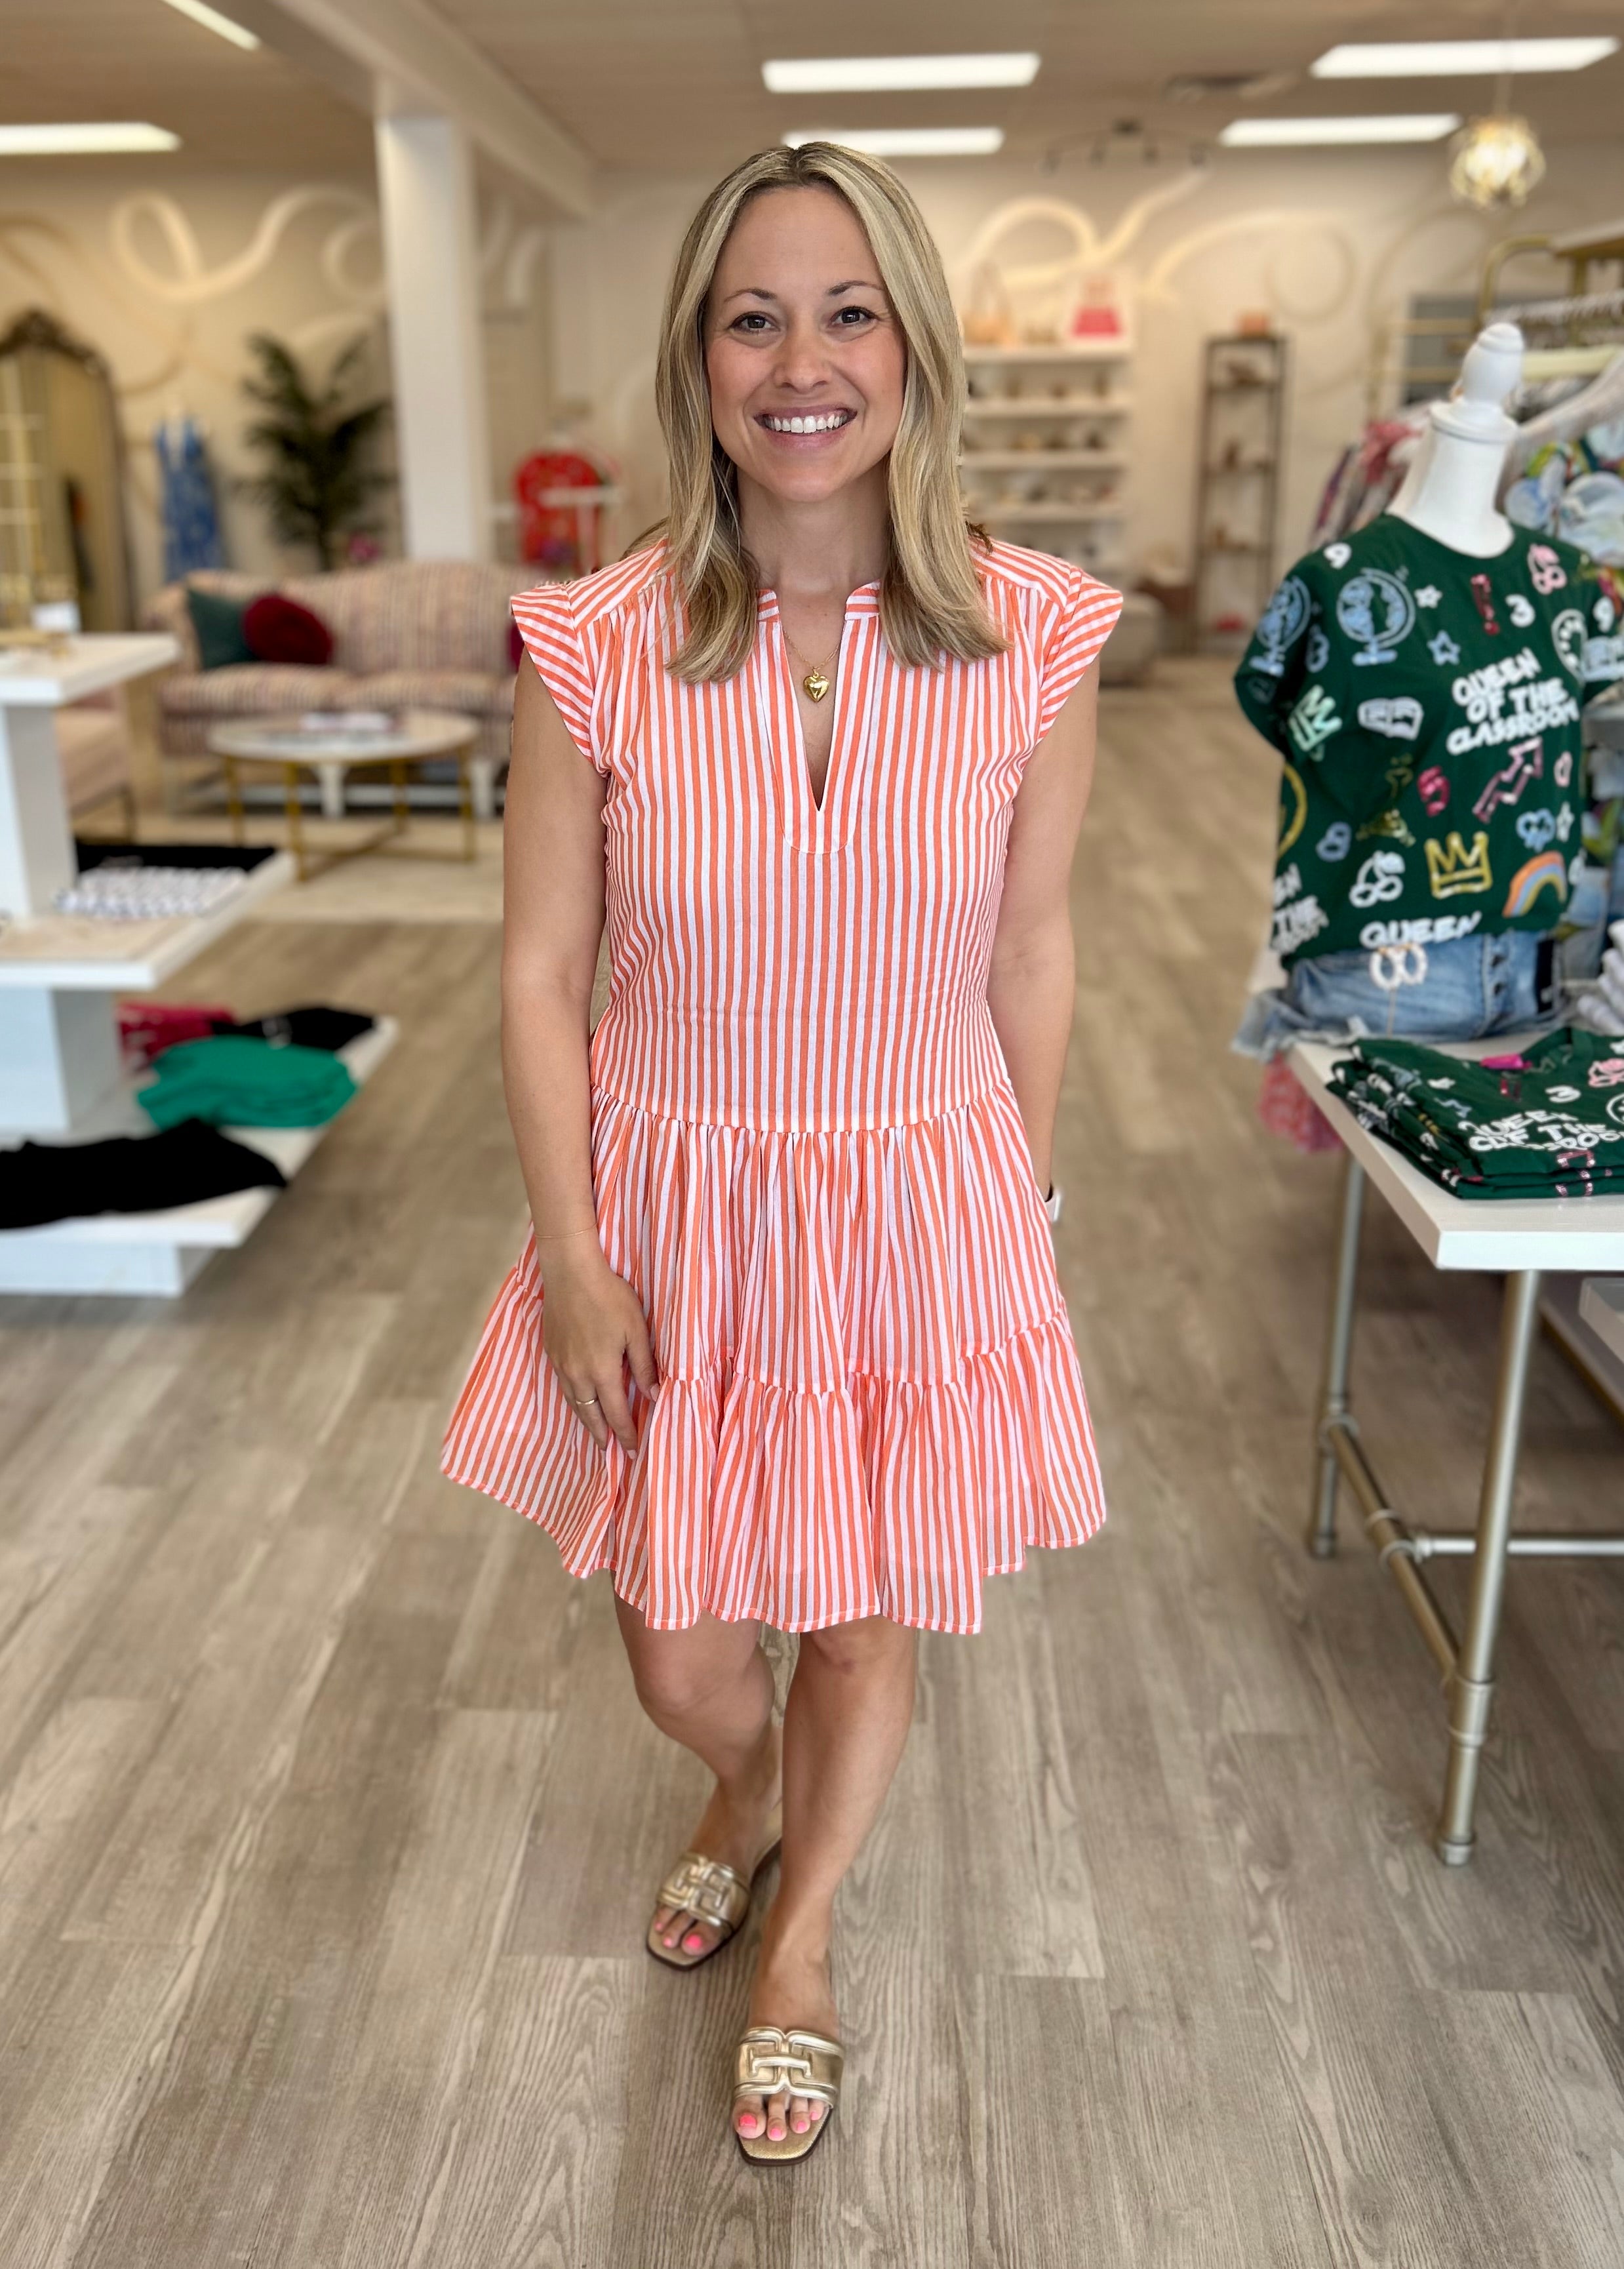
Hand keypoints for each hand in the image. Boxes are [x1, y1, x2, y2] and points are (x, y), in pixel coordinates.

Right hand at [538, 1238, 659, 1454]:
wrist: (570, 1273)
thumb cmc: (609, 1297)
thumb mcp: (637, 1330)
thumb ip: (644, 1365)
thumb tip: (653, 1395)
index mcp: (602, 1371)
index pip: (615, 1414)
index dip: (625, 1434)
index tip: (631, 1451)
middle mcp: (577, 1374)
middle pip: (589, 1415)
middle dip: (601, 1435)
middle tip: (609, 1450)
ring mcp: (561, 1363)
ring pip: (573, 1402)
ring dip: (585, 1419)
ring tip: (594, 1431)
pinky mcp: (551, 1350)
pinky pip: (562, 1385)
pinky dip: (573, 1399)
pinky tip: (578, 1398)